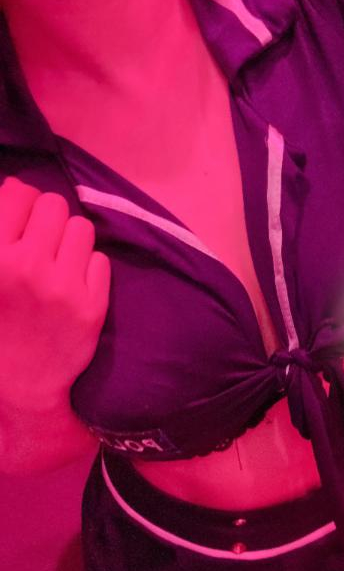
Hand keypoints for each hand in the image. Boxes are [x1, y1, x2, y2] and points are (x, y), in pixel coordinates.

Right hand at [0, 176, 110, 409]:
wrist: (21, 384)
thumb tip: (16, 186)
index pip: (18, 193)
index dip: (19, 202)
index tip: (19, 220)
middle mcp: (27, 267)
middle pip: (53, 205)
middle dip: (46, 219)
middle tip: (40, 242)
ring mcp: (64, 287)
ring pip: (81, 228)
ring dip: (70, 241)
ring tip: (58, 263)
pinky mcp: (93, 305)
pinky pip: (100, 259)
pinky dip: (88, 268)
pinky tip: (73, 285)